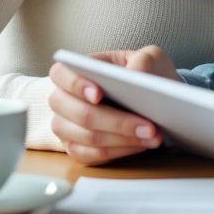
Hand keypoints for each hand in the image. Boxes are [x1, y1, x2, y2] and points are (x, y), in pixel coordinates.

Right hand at [47, 46, 180, 164]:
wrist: (150, 96)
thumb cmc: (142, 72)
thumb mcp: (148, 57)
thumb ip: (142, 61)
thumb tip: (135, 76)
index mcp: (72, 71)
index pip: (61, 75)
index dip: (77, 85)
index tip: (99, 94)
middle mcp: (61, 100)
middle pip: (81, 114)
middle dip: (117, 122)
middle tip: (148, 125)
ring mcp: (65, 127)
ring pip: (90, 138)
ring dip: (124, 139)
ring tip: (153, 136)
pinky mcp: (76, 149)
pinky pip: (94, 155)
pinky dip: (121, 151)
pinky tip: (142, 144)